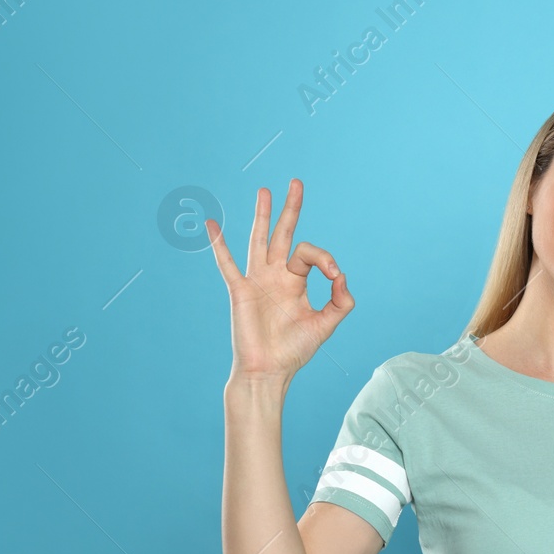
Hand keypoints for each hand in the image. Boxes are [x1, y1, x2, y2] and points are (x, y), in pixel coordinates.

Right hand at [209, 178, 353, 382]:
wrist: (269, 370)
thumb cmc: (295, 350)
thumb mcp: (326, 324)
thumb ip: (341, 301)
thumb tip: (341, 275)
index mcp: (296, 282)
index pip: (311, 255)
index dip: (325, 258)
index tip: (335, 276)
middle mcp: (276, 276)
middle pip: (283, 234)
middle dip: (291, 209)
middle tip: (296, 183)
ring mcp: (257, 280)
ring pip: (258, 239)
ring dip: (262, 215)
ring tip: (264, 190)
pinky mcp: (240, 290)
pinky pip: (226, 264)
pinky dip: (218, 245)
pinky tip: (212, 224)